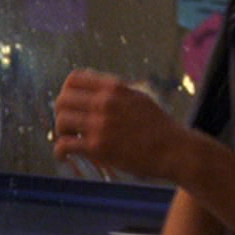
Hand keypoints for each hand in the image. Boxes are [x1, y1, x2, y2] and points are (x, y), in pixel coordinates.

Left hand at [53, 68, 185, 180]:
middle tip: (68, 124)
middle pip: (63, 99)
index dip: (67, 91)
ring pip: (61, 121)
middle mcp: (105, 102)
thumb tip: (99, 92)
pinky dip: (60, 151)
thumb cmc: (160, 126)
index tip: (71, 103)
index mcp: (114, 87)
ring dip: (61, 132)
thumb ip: (118, 93)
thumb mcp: (139, 97)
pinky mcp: (99, 147)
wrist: (175, 149)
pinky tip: (64, 155)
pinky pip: (65, 145)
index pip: (74, 78)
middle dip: (61, 112)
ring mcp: (100, 124)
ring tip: (68, 139)